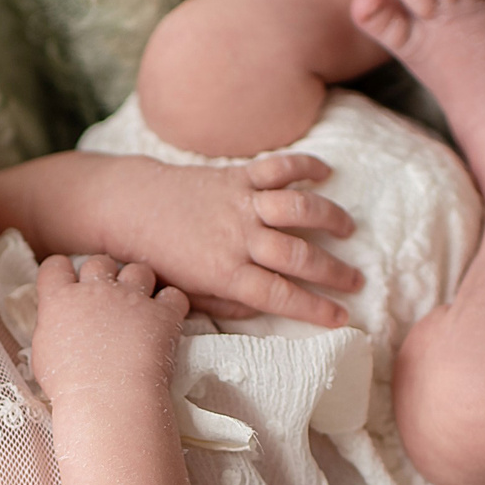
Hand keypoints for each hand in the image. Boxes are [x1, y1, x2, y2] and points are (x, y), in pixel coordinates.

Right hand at [29, 254, 192, 404]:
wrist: (106, 399)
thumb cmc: (69, 387)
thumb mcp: (44, 355)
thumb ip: (52, 328)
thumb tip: (59, 323)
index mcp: (60, 300)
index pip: (55, 266)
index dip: (63, 273)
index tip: (69, 286)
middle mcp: (95, 290)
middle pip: (100, 262)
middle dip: (104, 276)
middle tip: (107, 301)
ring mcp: (131, 298)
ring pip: (138, 271)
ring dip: (139, 285)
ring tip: (139, 309)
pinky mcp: (162, 314)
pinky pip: (174, 296)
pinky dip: (172, 305)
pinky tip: (166, 319)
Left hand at [98, 154, 361, 326]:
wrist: (128, 208)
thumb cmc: (156, 258)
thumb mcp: (186, 295)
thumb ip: (225, 305)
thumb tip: (265, 311)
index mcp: (224, 274)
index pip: (280, 296)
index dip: (315, 309)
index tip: (342, 317)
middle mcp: (236, 238)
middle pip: (297, 256)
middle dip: (333, 271)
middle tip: (356, 280)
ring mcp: (238, 204)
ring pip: (296, 208)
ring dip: (329, 218)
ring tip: (348, 230)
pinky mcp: (235, 176)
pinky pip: (277, 167)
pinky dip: (305, 166)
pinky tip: (326, 173)